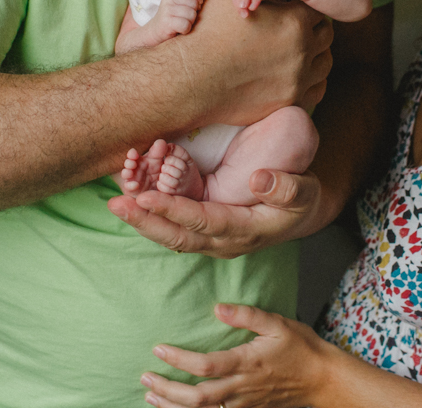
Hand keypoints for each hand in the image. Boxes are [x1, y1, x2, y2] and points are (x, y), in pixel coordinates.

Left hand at [108, 168, 320, 257]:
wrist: (300, 214)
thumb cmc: (303, 199)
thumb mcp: (306, 191)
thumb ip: (286, 186)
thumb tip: (259, 179)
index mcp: (245, 230)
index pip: (202, 222)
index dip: (173, 210)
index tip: (145, 197)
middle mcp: (223, 241)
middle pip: (177, 237)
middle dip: (145, 222)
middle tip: (116, 205)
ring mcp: (212, 240)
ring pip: (171, 236)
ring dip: (142, 221)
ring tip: (115, 203)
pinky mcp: (205, 231)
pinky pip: (173, 228)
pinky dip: (151, 216)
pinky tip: (132, 199)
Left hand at [141, 303, 332, 407]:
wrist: (322, 380)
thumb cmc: (302, 348)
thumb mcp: (278, 323)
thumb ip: (247, 315)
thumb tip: (218, 308)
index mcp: (247, 363)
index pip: (205, 365)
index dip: (178, 359)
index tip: (158, 349)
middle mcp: (242, 387)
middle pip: (197, 397)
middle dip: (167, 390)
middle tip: (145, 378)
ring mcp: (244, 403)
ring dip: (173, 406)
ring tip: (151, 397)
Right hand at [145, 0, 203, 43]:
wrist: (155, 31)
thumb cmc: (173, 17)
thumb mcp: (179, 3)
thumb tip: (202, 0)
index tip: (198, 3)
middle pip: (194, 3)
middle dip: (194, 13)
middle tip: (184, 17)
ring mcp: (167, 9)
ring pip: (192, 15)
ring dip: (190, 22)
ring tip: (181, 23)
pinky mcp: (167, 22)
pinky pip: (186, 25)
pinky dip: (186, 30)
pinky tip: (179, 29)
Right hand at [179, 0, 332, 124]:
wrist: (189, 80)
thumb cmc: (207, 31)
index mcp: (295, 21)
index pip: (315, 8)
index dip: (300, 7)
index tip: (286, 10)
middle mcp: (303, 51)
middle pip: (324, 35)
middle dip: (310, 30)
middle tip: (288, 29)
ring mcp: (298, 80)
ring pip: (323, 64)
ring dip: (313, 55)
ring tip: (289, 51)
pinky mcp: (289, 103)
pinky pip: (316, 91)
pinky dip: (309, 82)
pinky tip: (289, 73)